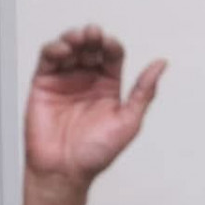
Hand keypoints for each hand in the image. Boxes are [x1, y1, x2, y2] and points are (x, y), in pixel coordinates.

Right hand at [26, 24, 166, 187]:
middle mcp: (87, 81)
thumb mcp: (129, 120)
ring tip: (79, 39)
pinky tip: (62, 49)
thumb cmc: (96, 152)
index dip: (111, 46)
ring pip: (69, 49)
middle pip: (90, 48)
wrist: (65, 170)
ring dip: (73, 38)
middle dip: (92, 38)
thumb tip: (161, 64)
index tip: (111, 45)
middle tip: (93, 35)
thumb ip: (144, 91)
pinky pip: (47, 60)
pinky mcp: (43, 84)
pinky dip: (54, 49)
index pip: (112, 56)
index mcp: (109, 88)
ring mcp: (65, 81)